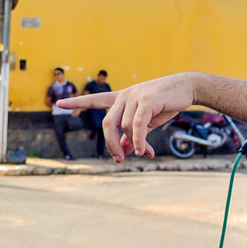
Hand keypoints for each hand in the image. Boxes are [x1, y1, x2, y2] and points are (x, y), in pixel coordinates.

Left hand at [58, 73, 197, 161]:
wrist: (187, 88)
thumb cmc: (166, 103)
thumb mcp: (147, 122)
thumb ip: (133, 135)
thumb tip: (125, 151)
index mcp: (122, 99)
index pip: (95, 99)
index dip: (77, 102)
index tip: (59, 104)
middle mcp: (125, 96)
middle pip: (107, 123)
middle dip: (111, 144)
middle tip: (118, 160)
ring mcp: (135, 96)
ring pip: (125, 127)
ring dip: (135, 145)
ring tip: (146, 154)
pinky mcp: (147, 100)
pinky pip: (137, 125)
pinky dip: (139, 140)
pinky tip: (144, 151)